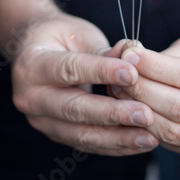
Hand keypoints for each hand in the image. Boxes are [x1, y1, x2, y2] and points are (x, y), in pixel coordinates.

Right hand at [11, 14, 157, 155]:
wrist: (37, 50)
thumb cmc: (61, 36)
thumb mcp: (80, 34)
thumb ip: (104, 50)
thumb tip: (133, 58)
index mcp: (32, 65)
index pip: (70, 70)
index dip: (101, 72)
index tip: (132, 74)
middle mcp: (31, 97)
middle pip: (74, 109)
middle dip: (113, 113)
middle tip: (145, 114)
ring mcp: (41, 120)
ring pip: (81, 134)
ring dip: (118, 137)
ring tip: (149, 136)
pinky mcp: (56, 134)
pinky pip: (87, 143)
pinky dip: (115, 144)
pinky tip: (140, 142)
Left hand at [110, 35, 179, 152]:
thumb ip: (168, 57)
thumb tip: (130, 58)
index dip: (157, 67)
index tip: (130, 55)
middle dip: (144, 89)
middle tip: (118, 73)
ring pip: (171, 129)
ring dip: (139, 109)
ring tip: (117, 88)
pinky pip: (166, 140)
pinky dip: (143, 123)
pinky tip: (126, 105)